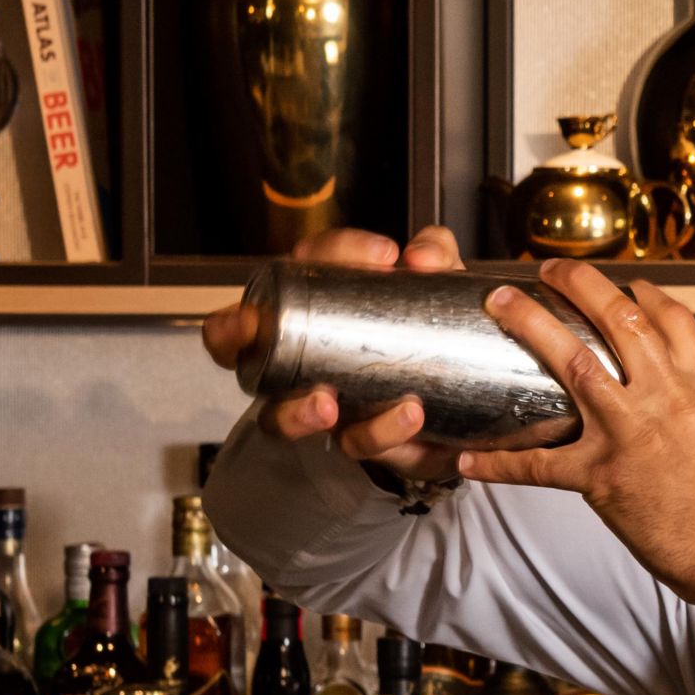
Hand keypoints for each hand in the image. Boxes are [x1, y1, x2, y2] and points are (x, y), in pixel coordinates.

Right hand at [197, 225, 469, 482]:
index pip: (300, 265)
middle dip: (230, 330)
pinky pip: (354, 441)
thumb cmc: (430, 327)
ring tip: (327, 404)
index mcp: (312, 301)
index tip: (385, 256)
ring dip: (294, 411)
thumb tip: (422, 258)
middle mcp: (297, 352)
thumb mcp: (440, 284)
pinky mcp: (355, 437)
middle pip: (236, 341)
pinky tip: (407, 417)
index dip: (332, 253)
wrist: (465, 395)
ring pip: (277, 414)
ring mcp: (316, 401)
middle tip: (252, 324)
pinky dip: (378, 431)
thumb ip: (435, 255)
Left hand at [457, 260, 694, 608]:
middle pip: (616, 318)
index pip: (672, 320)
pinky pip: (539, 464)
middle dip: (578, 284)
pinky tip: (470, 459)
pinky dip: (501, 462)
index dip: (643, 295)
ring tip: (500, 304)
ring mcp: (631, 430)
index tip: (624, 285)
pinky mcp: (603, 475)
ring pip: (572, 360)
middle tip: (547, 270)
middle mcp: (667, 395)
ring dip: (531, 326)